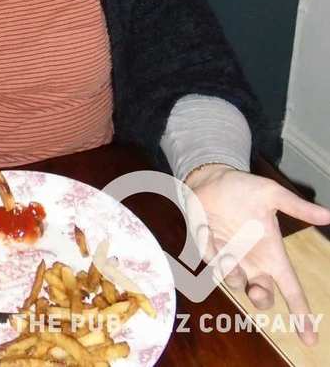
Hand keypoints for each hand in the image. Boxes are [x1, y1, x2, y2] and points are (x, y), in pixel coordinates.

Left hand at [185, 164, 329, 344]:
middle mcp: (252, 261)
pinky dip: (211, 250)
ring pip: (235, 282)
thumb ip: (297, 207)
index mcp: (271, 253)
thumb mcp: (272, 194)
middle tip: (258, 289)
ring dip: (232, 274)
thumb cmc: (244, 189)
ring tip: (228, 256)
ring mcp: (230, 258)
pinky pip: (210, 261)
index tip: (310, 338)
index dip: (300, 312)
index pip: (290, 287)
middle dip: (261, 299)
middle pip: (262, 296)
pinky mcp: (208, 250)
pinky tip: (208, 230)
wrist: (211, 178)